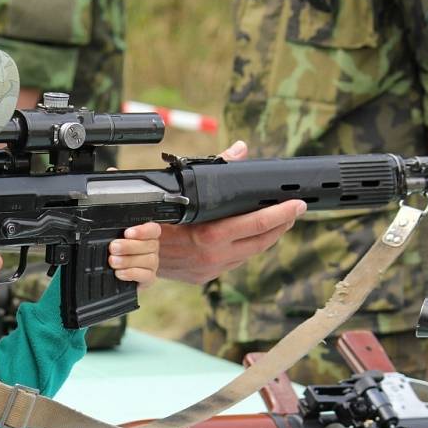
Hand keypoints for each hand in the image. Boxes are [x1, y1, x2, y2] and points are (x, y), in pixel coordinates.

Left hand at [109, 222, 160, 287]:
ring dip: (128, 261)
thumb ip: (117, 236)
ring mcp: (153, 263)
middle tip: (113, 248)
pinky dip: (131, 274)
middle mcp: (153, 248)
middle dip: (128, 246)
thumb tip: (107, 235)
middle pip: (150, 245)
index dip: (142, 231)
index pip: (152, 229)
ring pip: (148, 260)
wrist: (122, 272)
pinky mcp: (149, 278)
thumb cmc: (119, 251)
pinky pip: (145, 276)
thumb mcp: (118, 240)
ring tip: (113, 261)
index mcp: (148, 234)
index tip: (127, 233)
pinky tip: (119, 272)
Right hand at [158, 141, 306, 284]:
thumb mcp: (181, 191)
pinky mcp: (205, 277)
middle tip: (294, 210)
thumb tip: (239, 150)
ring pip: (250, 254)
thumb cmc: (152, 219)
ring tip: (278, 222)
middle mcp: (214, 256)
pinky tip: (250, 237)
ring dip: (266, 238)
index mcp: (210, 236)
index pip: (257, 224)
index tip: (298, 204)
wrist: (128, 253)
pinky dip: (246, 248)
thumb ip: (215, 170)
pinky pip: (234, 262)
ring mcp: (211, 269)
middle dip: (281, 225)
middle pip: (262, 242)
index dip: (282, 214)